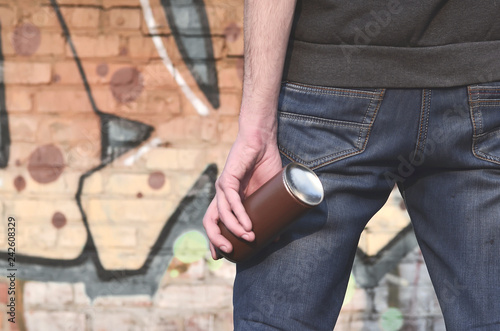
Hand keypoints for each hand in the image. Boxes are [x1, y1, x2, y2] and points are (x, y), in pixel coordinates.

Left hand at [203, 125, 281, 258]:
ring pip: (220, 213)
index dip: (215, 240)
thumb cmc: (265, 165)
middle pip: (210, 221)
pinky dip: (238, 214)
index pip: (215, 223)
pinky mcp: (228, 177)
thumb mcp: (268, 194)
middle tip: (228, 253)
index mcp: (228, 199)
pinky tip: (246, 224)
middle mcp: (221, 194)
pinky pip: (230, 199)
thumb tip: (276, 236)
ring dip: (233, 229)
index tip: (223, 255)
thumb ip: (269, 213)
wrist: (262, 140)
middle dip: (216, 239)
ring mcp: (223, 186)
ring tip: (248, 238)